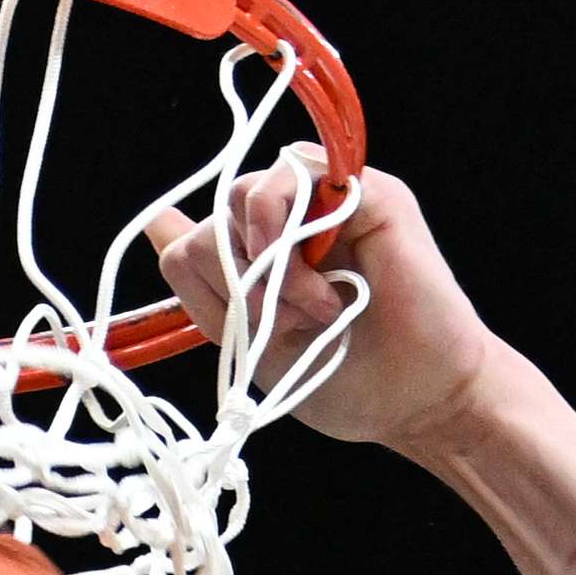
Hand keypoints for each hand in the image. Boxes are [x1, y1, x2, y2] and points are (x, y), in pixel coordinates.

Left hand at [147, 146, 510, 452]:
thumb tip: (157, 225)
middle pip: (212, 214)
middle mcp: (293, 220)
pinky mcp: (368, 193)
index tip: (249, 331)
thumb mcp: (255, 342)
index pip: (192, 241)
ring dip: (263, 266)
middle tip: (286, 326)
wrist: (418, 402)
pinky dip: (286, 238)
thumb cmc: (348, 380)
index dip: (207, 289)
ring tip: (310, 311)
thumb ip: (209, 287)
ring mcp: (330, 201)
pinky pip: (294, 172)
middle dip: (235, 281)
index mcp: (263, 254)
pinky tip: (323, 290)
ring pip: (242, 191)